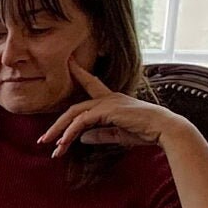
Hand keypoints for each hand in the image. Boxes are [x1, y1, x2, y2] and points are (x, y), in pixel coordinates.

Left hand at [44, 62, 183, 154]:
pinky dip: (71, 132)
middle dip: (57, 124)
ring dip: (60, 131)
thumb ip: (99, 135)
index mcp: (111, 100)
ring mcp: (108, 102)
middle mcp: (108, 98)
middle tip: (42, 139)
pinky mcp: (109, 110)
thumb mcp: (118, 134)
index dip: (79, 73)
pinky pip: (83, 121)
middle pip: (74, 108)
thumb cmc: (145, 132)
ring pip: (75, 114)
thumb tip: (82, 139)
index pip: (91, 84)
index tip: (68, 62)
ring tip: (49, 146)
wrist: (164, 129)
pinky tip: (63, 144)